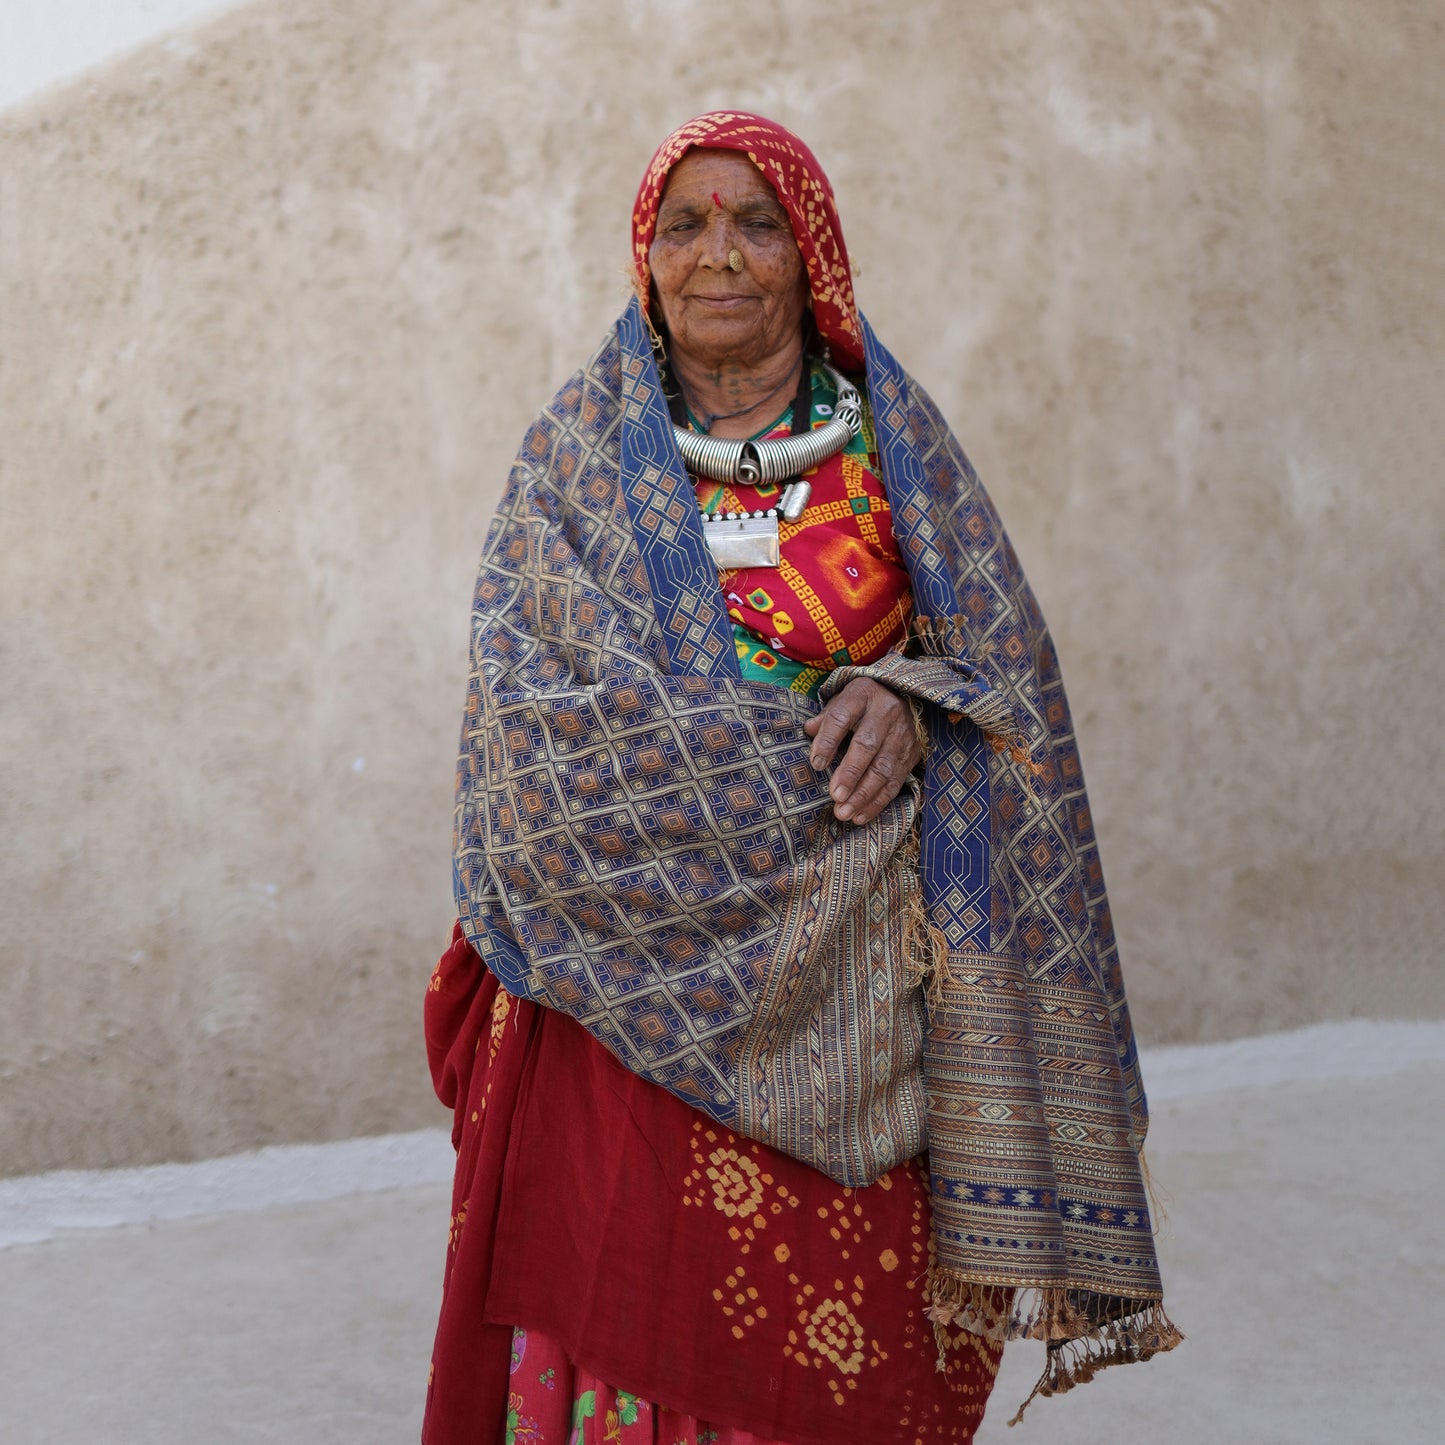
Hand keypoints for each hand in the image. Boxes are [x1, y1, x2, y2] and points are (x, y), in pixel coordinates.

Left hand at [803, 678, 920, 824]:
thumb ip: (826, 717)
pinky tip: (861, 816)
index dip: (828, 741)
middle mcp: (886, 712)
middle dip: (850, 774)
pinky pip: (895, 781)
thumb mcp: (843, 700)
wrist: (905, 697)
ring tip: (844, 812)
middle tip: (834, 796)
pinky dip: (878, 802)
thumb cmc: (863, 703)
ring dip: (863, 795)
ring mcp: (902, 734)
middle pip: (867, 745)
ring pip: (883, 768)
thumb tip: (809, 730)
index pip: (842, 717)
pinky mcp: (912, 753)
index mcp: (862, 695)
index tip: (816, 765)